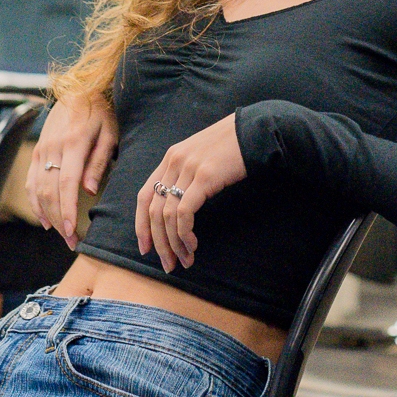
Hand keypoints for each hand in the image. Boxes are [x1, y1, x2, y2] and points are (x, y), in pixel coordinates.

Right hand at [27, 93, 117, 248]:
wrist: (79, 88)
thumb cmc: (102, 112)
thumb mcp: (109, 133)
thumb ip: (99, 161)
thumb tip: (88, 190)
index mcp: (73, 144)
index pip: (66, 185)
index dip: (67, 211)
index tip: (73, 232)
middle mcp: (53, 148)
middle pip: (50, 192)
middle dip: (59, 221)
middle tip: (72, 242)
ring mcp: (41, 149)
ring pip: (37, 189)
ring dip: (46, 215)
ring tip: (61, 234)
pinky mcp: (37, 150)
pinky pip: (31, 181)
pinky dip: (35, 202)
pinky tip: (44, 218)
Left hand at [136, 114, 245, 272]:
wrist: (255, 131)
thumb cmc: (231, 147)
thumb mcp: (201, 157)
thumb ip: (186, 175)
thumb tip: (179, 208)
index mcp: (170, 158)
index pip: (144, 197)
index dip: (141, 225)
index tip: (146, 248)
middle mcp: (174, 162)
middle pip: (154, 211)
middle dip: (158, 243)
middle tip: (169, 265)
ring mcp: (188, 169)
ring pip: (167, 215)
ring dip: (174, 243)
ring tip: (185, 259)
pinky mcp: (204, 177)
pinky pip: (184, 213)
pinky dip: (185, 233)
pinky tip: (193, 244)